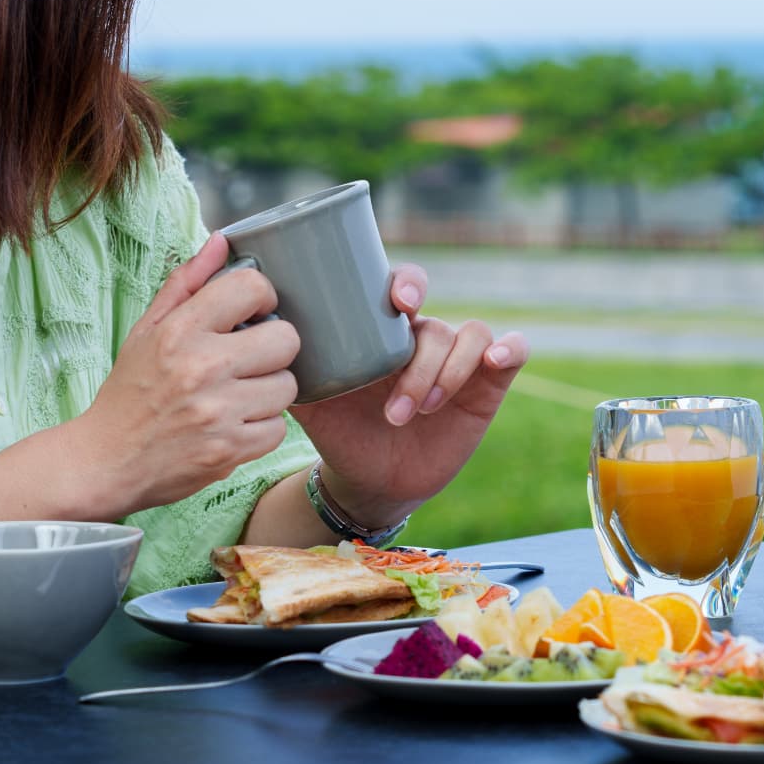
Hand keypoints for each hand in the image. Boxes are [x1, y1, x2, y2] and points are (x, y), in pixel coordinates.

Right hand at [71, 233, 300, 513]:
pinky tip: (235, 424)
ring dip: (269, 391)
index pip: (252, 288)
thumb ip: (187, 283)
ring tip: (239, 394)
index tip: (252, 313)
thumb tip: (222, 242)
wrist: (104, 461)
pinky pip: (279, 428)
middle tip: (250, 359)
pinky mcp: (229, 451)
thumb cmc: (130, 391)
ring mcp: (218, 412)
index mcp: (180, 331)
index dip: (262, 298)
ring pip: (287, 386)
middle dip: (273, 348)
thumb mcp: (147, 330)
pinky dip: (262, 428)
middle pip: (286, 338)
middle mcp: (201, 368)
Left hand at [289, 262, 528, 527]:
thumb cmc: (339, 430)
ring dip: (441, 373)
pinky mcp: (487, 386)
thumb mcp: (310, 399)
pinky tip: (495, 362)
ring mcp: (459, 362)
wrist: (368, 480)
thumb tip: (251, 327)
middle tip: (407, 365)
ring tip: (410, 412)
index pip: (404, 286)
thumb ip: (290, 365)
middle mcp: (424, 340)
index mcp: (386, 331)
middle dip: (427, 338)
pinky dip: (509, 348)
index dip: (407, 283)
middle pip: (437, 319)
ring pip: (469, 337)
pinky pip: (512, 352)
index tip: (398, 302)